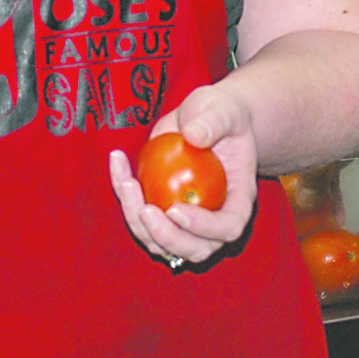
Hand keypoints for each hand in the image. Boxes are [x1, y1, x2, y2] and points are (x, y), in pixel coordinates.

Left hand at [107, 85, 257, 268]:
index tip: (175, 209)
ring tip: (126, 183)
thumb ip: (213, 121)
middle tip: (144, 210)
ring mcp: (187, 218)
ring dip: (139, 224)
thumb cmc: (222, 114)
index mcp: (239, 197)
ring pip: (163, 244)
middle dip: (166, 238)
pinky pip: (141, 219)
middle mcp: (215, 216)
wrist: (207, 118)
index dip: (203, 228)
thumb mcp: (223, 109)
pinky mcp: (163, 211)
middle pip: (196, 248)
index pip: (228, 227)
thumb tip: (194, 135)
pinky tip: (119, 164)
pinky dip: (125, 200)